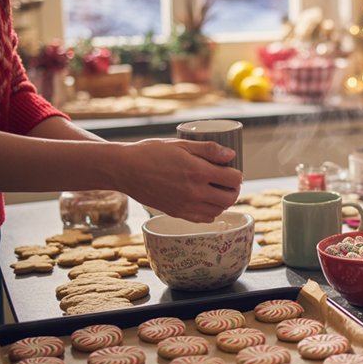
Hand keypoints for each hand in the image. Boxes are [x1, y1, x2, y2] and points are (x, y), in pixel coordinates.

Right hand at [116, 139, 242, 222]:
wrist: (125, 170)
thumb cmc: (151, 153)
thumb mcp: (181, 144)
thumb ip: (209, 150)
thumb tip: (231, 155)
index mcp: (198, 172)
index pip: (233, 179)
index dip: (237, 174)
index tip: (233, 170)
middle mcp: (194, 192)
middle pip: (229, 198)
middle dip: (233, 189)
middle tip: (229, 182)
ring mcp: (186, 205)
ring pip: (219, 210)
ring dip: (223, 201)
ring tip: (218, 191)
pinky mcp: (177, 213)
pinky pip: (204, 218)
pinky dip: (210, 211)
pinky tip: (206, 201)